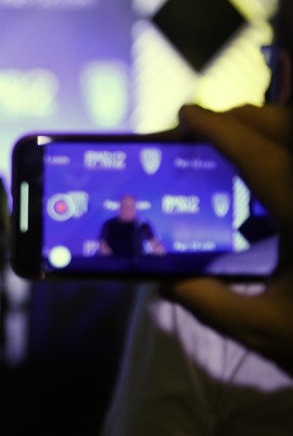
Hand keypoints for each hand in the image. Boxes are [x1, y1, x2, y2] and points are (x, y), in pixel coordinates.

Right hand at [162, 104, 292, 375]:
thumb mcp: (265, 331)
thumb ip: (211, 304)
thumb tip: (167, 284)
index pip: (260, 158)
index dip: (220, 130)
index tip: (186, 115)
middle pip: (289, 131)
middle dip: (245, 118)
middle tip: (205, 129)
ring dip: (272, 128)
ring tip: (237, 141)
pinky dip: (286, 153)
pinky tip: (272, 173)